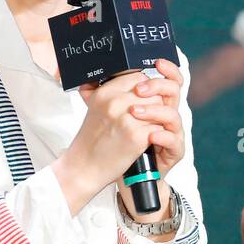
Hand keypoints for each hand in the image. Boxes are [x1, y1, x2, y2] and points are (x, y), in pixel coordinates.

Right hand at [52, 60, 184, 215]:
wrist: (84, 166)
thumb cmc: (91, 139)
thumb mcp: (96, 108)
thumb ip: (114, 93)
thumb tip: (138, 82)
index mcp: (105, 92)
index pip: (139, 77)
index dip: (145, 90)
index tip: (142, 100)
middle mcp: (115, 102)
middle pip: (152, 93)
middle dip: (153, 104)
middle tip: (145, 117)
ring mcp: (127, 119)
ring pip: (159, 109)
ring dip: (157, 118)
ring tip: (146, 127)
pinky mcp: (137, 136)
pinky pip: (159, 126)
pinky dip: (156, 133)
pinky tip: (146, 138)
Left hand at [116, 57, 185, 179]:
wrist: (118, 171)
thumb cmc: (115, 142)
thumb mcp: (110, 114)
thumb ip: (107, 95)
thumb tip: (88, 77)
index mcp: (155, 101)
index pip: (169, 78)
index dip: (166, 68)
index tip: (154, 63)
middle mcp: (166, 114)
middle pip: (174, 91)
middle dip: (158, 86)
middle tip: (139, 90)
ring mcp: (172, 132)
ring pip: (173, 115)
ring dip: (155, 111)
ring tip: (135, 113)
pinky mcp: (173, 150)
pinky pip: (173, 140)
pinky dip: (162, 136)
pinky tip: (150, 135)